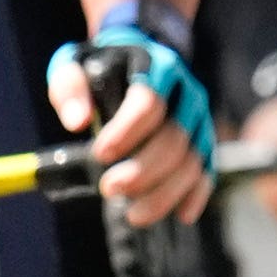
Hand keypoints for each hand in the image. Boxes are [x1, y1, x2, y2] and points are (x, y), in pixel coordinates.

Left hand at [49, 23, 213, 228]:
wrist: (137, 61)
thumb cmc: (99, 68)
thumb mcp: (74, 66)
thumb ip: (70, 89)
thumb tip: (76, 122)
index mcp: (154, 68)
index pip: (148, 102)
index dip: (127, 132)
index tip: (99, 155)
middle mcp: (185, 93)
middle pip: (174, 137)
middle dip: (143, 170)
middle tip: (108, 189)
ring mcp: (198, 118)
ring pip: (192, 160)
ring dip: (165, 192)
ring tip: (133, 215)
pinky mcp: (204, 140)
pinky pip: (207, 170)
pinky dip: (196, 194)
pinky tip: (181, 216)